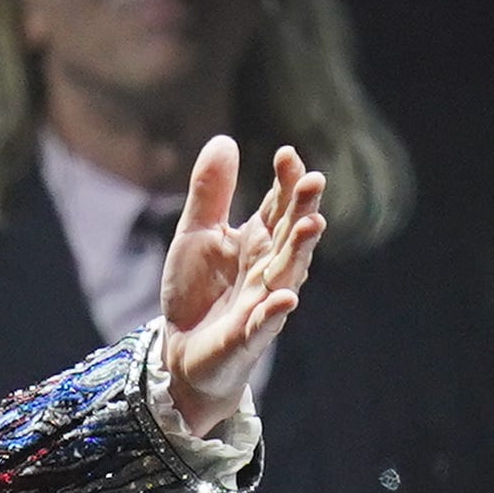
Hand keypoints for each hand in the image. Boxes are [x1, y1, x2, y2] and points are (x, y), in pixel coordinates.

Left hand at [150, 134, 326, 439]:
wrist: (180, 352)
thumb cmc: (196, 291)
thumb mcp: (195, 234)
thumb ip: (210, 193)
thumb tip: (225, 140)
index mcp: (257, 241)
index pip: (278, 206)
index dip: (285, 182)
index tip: (287, 154)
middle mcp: (267, 269)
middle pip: (290, 234)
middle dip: (303, 208)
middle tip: (314, 180)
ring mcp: (261, 303)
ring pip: (287, 275)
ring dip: (300, 251)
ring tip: (312, 224)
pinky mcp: (246, 338)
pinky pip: (263, 325)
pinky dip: (273, 313)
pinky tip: (285, 299)